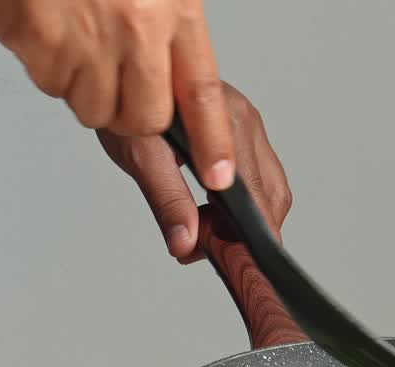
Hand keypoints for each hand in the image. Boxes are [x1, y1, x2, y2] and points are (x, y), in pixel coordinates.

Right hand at [0, 0, 235, 190]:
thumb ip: (163, 27)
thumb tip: (167, 83)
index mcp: (173, 7)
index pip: (203, 92)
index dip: (212, 140)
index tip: (221, 176)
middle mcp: (136, 27)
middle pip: (143, 119)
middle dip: (129, 112)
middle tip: (111, 73)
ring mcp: (87, 40)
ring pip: (92, 108)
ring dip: (82, 85)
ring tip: (75, 32)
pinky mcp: (41, 44)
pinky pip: (49, 83)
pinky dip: (46, 63)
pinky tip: (48, 23)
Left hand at [97, 82, 291, 263]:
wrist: (123, 79)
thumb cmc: (127, 108)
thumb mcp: (139, 156)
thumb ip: (166, 200)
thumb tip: (186, 240)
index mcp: (225, 122)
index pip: (257, 194)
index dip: (250, 234)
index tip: (231, 260)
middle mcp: (244, 120)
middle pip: (270, 196)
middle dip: (243, 232)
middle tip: (201, 249)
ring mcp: (247, 126)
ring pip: (268, 190)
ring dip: (243, 220)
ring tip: (201, 231)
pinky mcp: (241, 133)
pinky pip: (258, 178)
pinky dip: (241, 204)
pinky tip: (209, 211)